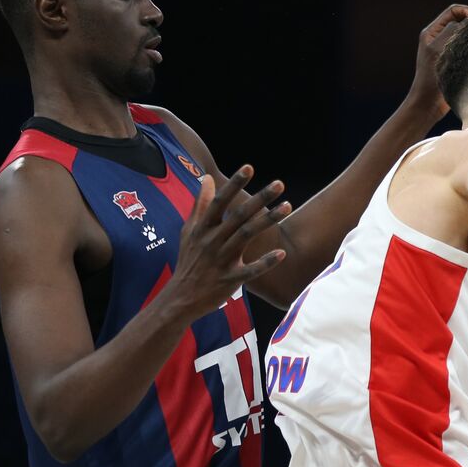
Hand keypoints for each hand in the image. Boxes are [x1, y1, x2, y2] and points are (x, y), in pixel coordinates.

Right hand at [163, 165, 291, 320]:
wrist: (179, 298)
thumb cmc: (188, 261)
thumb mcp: (189, 232)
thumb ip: (200, 204)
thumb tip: (206, 177)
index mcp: (202, 229)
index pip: (219, 202)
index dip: (233, 184)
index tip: (249, 167)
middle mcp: (211, 241)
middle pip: (238, 216)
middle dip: (259, 199)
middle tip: (279, 184)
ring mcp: (220, 261)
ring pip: (246, 236)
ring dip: (268, 220)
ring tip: (287, 206)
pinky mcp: (229, 280)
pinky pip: (250, 271)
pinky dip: (265, 262)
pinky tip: (282, 254)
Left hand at [406, 3, 467, 119]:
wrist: (428, 104)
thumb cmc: (430, 78)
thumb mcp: (439, 49)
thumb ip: (453, 31)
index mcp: (432, 32)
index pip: (454, 10)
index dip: (467, 12)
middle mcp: (440, 38)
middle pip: (462, 21)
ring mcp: (448, 50)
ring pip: (467, 35)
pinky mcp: (456, 62)